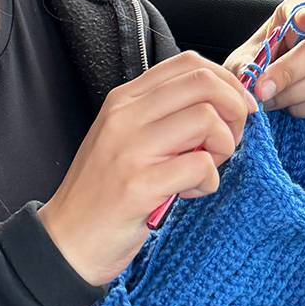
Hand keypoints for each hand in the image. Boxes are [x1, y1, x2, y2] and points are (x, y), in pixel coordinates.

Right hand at [38, 50, 256, 285]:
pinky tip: (190, 193)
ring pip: (207, 119)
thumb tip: (220, 107)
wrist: (67, 241)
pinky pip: (201, 165)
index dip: (226, 82)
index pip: (188, 64)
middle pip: (204, 83)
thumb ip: (163, 118)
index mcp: (124, 100)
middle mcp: (126, 116)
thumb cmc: (102, 193)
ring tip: (207, 169)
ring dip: (223, 146)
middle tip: (229, 141)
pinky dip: (209, 181)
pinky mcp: (140, 185)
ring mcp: (131, 149)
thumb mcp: (126, 140)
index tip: (237, 109)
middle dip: (234, 110)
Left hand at [226, 0, 304, 119]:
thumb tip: (253, 77)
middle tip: (263, 91)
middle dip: (287, 74)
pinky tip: (291, 107)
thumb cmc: (261, 67)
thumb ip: (247, 66)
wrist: (272, 90)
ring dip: (294, 94)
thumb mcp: (245, 61)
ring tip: (273, 100)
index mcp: (300, 13)